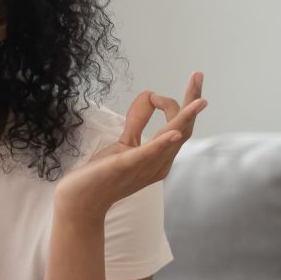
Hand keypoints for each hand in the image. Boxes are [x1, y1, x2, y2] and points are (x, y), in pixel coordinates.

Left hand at [55, 71, 207, 220]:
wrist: (81, 203)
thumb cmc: (102, 175)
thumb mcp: (124, 143)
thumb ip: (138, 123)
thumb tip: (149, 95)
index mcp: (160, 159)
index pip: (180, 128)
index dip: (186, 104)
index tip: (183, 83)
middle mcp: (158, 165)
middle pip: (183, 130)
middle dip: (191, 103)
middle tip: (198, 76)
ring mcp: (143, 167)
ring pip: (171, 140)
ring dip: (185, 118)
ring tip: (199, 100)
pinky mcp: (125, 167)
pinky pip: (147, 154)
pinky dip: (162, 142)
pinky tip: (173, 132)